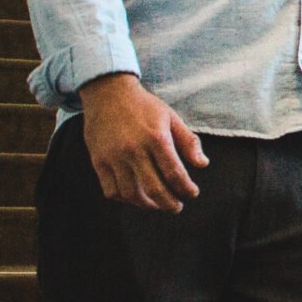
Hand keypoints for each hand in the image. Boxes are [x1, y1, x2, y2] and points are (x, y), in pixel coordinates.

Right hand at [79, 72, 207, 211]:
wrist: (108, 94)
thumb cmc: (144, 106)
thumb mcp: (171, 117)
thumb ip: (188, 141)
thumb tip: (203, 164)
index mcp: (156, 138)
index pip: (174, 172)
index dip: (185, 187)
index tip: (192, 193)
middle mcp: (134, 150)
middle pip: (154, 188)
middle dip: (169, 203)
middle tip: (176, 207)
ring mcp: (114, 157)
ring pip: (131, 193)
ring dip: (146, 205)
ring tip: (157, 205)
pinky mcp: (98, 161)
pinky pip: (110, 190)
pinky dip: (124, 198)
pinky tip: (134, 196)